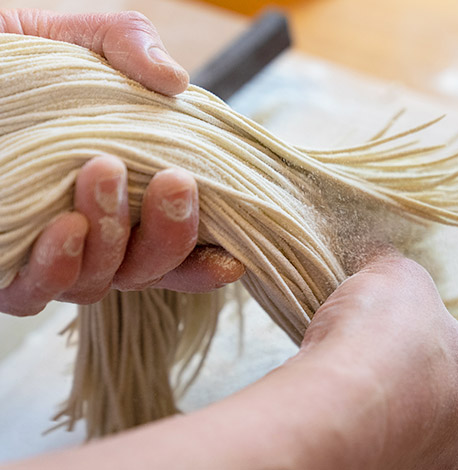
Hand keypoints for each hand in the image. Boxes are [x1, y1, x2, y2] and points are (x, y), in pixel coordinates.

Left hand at [0, 10, 243, 315]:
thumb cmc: (23, 64)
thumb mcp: (81, 42)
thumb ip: (129, 45)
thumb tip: (175, 80)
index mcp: (127, 200)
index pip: (176, 249)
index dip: (205, 263)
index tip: (231, 258)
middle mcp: (91, 238)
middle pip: (147, 270)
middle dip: (170, 236)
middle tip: (174, 181)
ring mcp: (45, 256)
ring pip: (97, 283)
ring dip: (111, 236)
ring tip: (104, 170)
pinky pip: (32, 296)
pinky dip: (57, 268)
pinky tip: (65, 226)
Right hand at [270, 254, 457, 468]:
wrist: (334, 407)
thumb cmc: (389, 340)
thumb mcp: (400, 280)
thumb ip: (401, 276)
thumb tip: (387, 265)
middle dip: (438, 393)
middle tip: (403, 364)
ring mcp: (423, 465)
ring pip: (420, 439)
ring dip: (396, 413)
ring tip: (359, 381)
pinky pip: (377, 449)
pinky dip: (361, 428)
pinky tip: (334, 403)